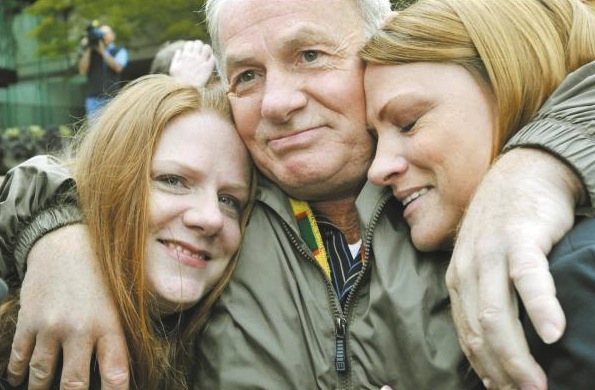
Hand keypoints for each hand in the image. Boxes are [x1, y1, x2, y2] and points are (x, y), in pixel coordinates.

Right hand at [7, 224, 128, 388]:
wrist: (67, 243)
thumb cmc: (99, 275)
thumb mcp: (118, 302)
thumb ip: (117, 336)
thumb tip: (118, 372)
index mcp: (109, 325)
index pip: (115, 374)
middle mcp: (80, 330)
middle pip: (74, 385)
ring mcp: (51, 327)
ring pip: (42, 377)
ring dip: (42, 389)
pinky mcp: (28, 321)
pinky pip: (19, 359)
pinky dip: (18, 373)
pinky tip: (20, 378)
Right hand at [169, 40, 215, 87]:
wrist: (186, 90)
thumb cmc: (178, 81)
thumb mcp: (173, 68)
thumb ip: (176, 58)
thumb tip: (180, 50)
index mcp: (185, 56)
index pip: (190, 43)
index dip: (192, 45)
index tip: (194, 51)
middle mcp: (193, 57)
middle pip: (199, 43)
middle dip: (200, 46)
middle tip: (201, 52)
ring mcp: (201, 62)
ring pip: (207, 48)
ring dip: (208, 50)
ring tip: (207, 55)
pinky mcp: (208, 68)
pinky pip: (213, 58)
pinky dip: (212, 58)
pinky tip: (210, 63)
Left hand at [447, 148, 582, 388]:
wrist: (520, 174)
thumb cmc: (507, 225)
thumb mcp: (485, 262)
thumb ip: (487, 296)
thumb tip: (500, 341)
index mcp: (458, 279)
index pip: (466, 334)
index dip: (484, 367)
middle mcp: (467, 269)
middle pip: (480, 331)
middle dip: (502, 371)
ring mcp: (490, 253)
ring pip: (498, 313)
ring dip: (518, 354)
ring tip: (537, 384)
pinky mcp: (519, 238)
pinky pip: (528, 278)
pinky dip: (540, 307)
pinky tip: (553, 333)